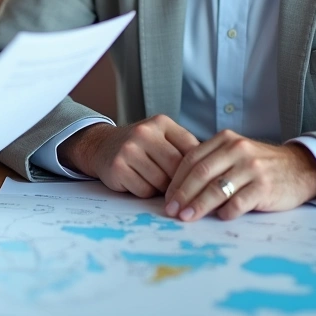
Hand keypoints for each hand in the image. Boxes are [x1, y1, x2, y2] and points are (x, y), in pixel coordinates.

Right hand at [58, 115, 199, 197]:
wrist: (101, 146)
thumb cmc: (140, 146)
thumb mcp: (162, 137)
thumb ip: (184, 148)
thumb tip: (213, 171)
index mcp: (161, 123)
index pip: (191, 149)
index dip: (197, 168)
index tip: (201, 180)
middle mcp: (144, 132)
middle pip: (176, 167)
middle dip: (180, 182)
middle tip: (180, 188)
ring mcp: (129, 149)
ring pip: (161, 181)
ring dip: (162, 189)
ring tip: (156, 183)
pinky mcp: (118, 167)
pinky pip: (144, 190)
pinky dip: (146, 193)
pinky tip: (140, 183)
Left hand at [163, 130, 315, 221]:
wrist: (300, 168)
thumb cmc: (260, 165)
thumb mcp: (235, 154)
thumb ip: (212, 164)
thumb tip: (179, 189)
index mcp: (226, 140)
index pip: (192, 159)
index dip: (176, 180)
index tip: (167, 197)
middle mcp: (238, 150)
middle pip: (200, 174)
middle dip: (182, 194)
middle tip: (171, 211)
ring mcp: (252, 168)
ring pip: (217, 189)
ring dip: (198, 206)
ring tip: (186, 217)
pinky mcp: (265, 187)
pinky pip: (239, 202)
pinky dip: (226, 212)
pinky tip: (220, 218)